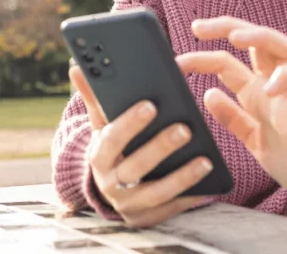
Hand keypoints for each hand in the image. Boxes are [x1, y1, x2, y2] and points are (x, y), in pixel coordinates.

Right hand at [68, 64, 212, 226]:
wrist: (112, 190)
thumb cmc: (114, 148)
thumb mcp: (102, 126)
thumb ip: (94, 98)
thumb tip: (76, 67)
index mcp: (98, 156)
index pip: (111, 139)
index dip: (130, 123)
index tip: (151, 105)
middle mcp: (111, 184)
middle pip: (136, 166)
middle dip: (160, 147)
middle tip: (185, 128)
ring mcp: (130, 205)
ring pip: (157, 192)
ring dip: (182, 177)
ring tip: (205, 159)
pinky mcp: (149, 218)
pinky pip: (172, 208)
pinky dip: (190, 196)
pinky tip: (209, 181)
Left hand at [176, 18, 286, 219]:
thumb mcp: (251, 137)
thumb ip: (233, 117)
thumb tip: (209, 93)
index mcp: (257, 91)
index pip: (228, 61)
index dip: (202, 56)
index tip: (177, 59)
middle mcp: (275, 86)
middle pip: (258, 41)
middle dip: (228, 27)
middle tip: (198, 27)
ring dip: (261, 37)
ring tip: (236, 38)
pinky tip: (270, 88)